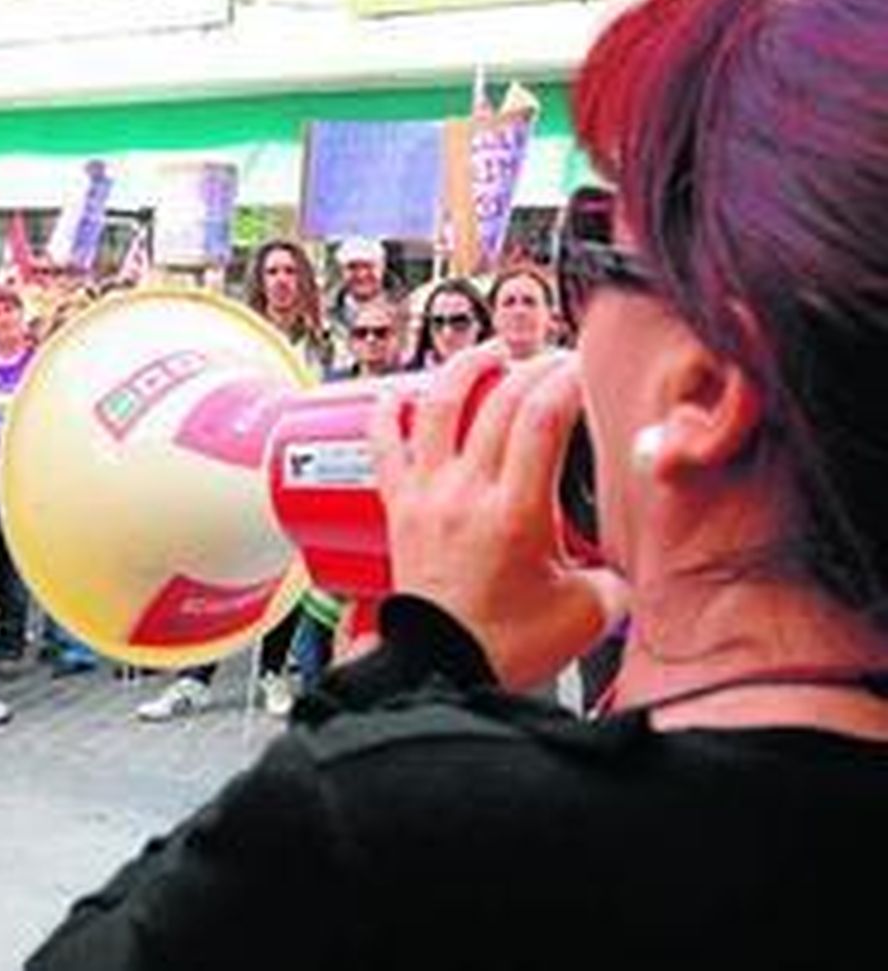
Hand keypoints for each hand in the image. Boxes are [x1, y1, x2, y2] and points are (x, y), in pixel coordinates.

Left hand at [371, 344, 627, 690]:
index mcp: (515, 512)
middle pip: (497, 401)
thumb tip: (639, 543)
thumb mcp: (590, 610)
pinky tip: (397, 392)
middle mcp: (465, 493)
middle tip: (554, 360)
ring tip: (489, 352)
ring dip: (464, 368)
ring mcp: (426, 496)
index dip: (567, 380)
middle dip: (532, 366)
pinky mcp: (398, 508)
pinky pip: (383, 446)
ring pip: (435, 407)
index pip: (543, 418)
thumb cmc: (504, 646)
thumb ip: (620, 568)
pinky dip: (387, 412)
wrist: (443, 671)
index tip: (585, 369)